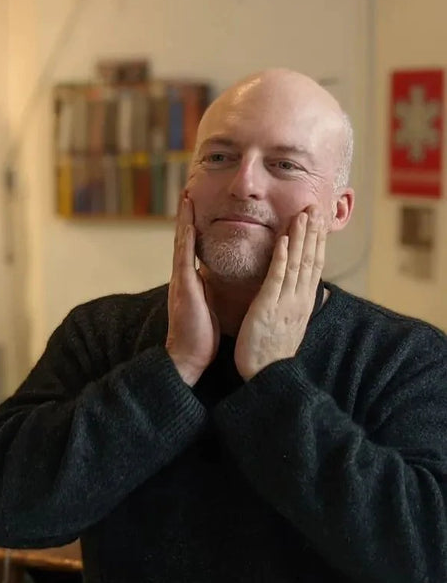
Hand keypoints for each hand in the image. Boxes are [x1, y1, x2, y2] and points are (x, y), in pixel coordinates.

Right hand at [166, 196, 218, 385]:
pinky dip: (185, 239)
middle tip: (186, 192)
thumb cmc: (201, 337)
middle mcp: (182, 277)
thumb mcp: (207, 306)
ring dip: (183, 219)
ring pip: (181, 243)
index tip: (195, 206)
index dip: (192, 226)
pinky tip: (188, 223)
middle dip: (185, 216)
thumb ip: (208, 290)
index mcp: (190, 281)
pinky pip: (184, 258)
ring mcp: (181, 280)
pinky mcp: (184, 287)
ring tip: (185, 198)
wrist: (187, 357)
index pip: (191, 248)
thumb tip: (213, 280)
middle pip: (183, 239)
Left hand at [234, 210, 326, 380]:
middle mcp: (299, 299)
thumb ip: (291, 304)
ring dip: (301, 237)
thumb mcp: (287, 324)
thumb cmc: (269, 352)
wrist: (265, 376)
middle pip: (310, 259)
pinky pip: (277, 279)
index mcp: (302, 302)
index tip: (317, 220)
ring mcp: (286, 303)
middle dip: (313, 232)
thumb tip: (297, 292)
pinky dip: (282, 258)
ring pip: (297, 263)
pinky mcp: (269, 308)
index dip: (316, 241)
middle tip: (315, 205)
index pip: (313, 265)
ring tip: (303, 213)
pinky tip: (284, 240)